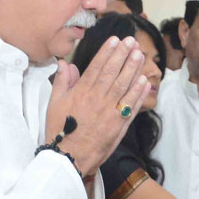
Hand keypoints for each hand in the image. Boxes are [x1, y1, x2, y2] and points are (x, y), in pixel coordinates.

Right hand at [45, 37, 150, 176]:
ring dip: (134, 70)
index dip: (107, 52)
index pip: (97, 67)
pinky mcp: (119, 125)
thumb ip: (62, 82)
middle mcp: (98, 100)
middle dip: (123, 55)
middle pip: (113, 73)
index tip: (115, 40)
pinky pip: (131, 106)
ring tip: (140, 55)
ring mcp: (110, 112)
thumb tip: (65, 64)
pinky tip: (144, 82)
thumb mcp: (54, 104)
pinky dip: (139, 94)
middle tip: (132, 42)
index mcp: (81, 92)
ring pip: (125, 86)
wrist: (69, 158)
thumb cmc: (60, 131)